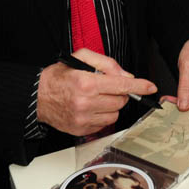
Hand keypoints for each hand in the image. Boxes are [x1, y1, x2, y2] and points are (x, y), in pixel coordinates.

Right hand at [36, 48, 157, 135]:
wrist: (37, 97)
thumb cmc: (59, 76)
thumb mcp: (81, 58)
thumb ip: (106, 63)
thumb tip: (126, 76)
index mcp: (87, 82)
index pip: (121, 85)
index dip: (139, 86)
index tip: (150, 87)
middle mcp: (86, 103)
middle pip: (120, 100)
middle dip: (119, 93)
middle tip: (105, 87)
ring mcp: (83, 119)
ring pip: (115, 114)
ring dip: (111, 105)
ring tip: (96, 98)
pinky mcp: (82, 130)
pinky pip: (104, 124)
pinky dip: (102, 115)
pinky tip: (90, 108)